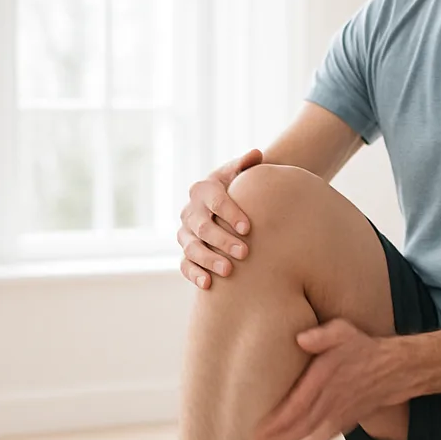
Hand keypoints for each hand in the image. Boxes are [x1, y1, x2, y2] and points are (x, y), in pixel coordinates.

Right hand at [178, 148, 262, 288]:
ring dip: (209, 260)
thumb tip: (256, 155)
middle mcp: (190, 212)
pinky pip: (184, 264)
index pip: (215, 200)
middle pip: (203, 228)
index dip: (230, 213)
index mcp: (204, 190)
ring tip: (229, 271)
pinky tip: (208, 284)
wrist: (224, 207)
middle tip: (245, 252)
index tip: (248, 228)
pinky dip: (194, 274)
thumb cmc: (237, 189)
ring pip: (192, 248)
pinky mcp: (185, 252)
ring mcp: (185, 233)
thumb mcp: (238, 175)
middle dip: (223, 240)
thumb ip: (246, 165)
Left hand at [255, 319, 407, 439]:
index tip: (259, 426)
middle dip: (277, 437)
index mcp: (327, 378)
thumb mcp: (343, 332)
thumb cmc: (362, 350)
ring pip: (311, 434)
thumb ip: (323, 335)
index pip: (299, 403)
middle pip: (301, 424)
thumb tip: (302, 338)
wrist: (393, 369)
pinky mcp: (345, 422)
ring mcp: (339, 413)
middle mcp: (332, 400)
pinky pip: (323, 437)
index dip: (279, 419)